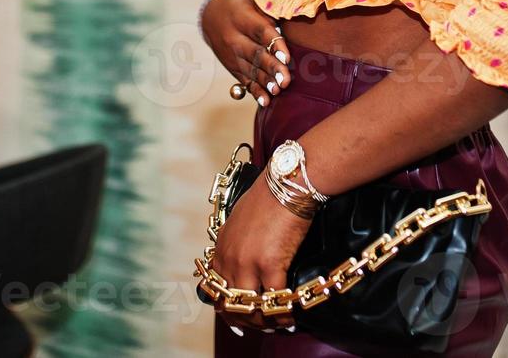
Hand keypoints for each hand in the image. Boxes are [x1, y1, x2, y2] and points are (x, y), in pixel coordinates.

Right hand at [199, 0, 290, 106]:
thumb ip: (268, 11)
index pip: (261, 32)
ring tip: (278, 91)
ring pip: (250, 70)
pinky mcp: (231, 67)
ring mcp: (231, 54)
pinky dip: (256, 91)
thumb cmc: (238, 5)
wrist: (210, 15)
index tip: (287, 58)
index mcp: (241, 17)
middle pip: (255, 54)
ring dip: (265, 82)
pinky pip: (244, 80)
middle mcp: (234, 38)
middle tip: (285, 80)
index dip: (275, 45)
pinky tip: (265, 101)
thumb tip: (289, 23)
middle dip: (272, 68)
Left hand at [210, 177, 312, 331]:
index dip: (228, 306)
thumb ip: (240, 240)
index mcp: (222, 246)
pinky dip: (283, 312)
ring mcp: (246, 262)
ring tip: (277, 323)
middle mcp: (229, 257)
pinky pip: (274, 299)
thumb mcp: (243, 218)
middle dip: (244, 319)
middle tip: (261, 324)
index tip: (241, 315)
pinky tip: (292, 315)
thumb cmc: (271, 195)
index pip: (215, 288)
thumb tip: (251, 255)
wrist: (287, 183)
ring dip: (263, 319)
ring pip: (249, 306)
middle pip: (229, 302)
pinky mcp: (269, 264)